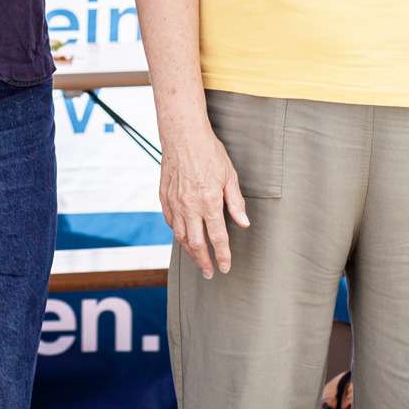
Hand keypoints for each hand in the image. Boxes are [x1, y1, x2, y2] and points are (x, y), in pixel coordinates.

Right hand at [158, 122, 249, 277]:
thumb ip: (236, 202)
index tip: (225, 267)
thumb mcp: (230, 175)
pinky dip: (177, 234)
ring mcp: (175, 203)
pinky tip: (184, 238)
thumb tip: (244, 223)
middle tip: (210, 273)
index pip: (217, 238)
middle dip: (205, 262)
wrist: (183, 135)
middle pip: (196, 244)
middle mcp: (190, 206)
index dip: (223, 255)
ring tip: (198, 261)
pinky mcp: (164, 197)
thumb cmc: (209, 152)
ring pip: (181, 236)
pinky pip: (170, 222)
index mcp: (209, 201)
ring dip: (190, 252)